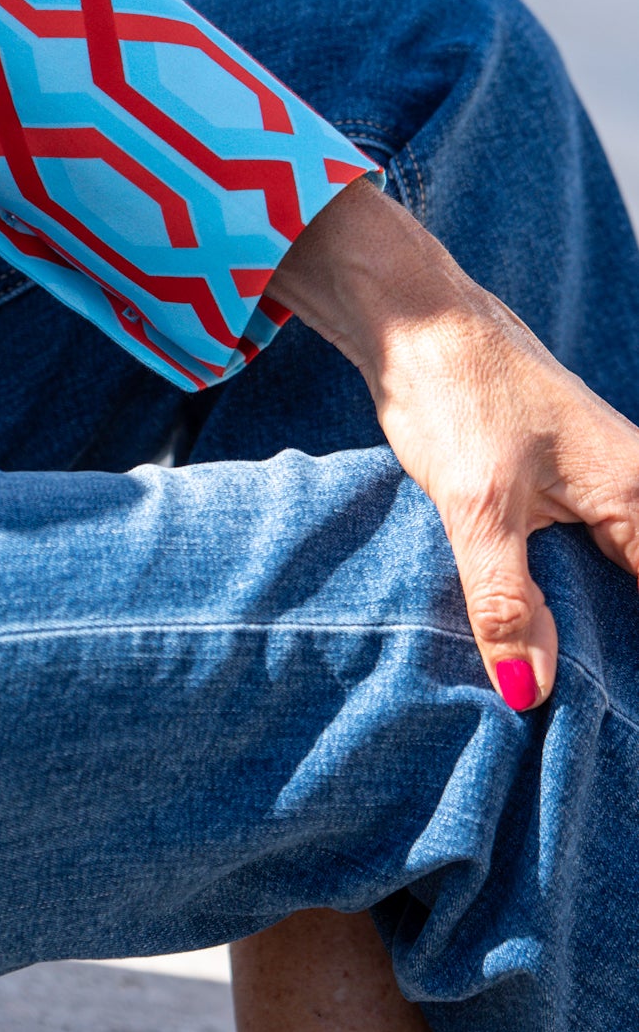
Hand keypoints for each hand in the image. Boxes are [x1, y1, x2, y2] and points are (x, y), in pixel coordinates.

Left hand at [270, 178, 638, 708]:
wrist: (415, 313)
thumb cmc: (456, 391)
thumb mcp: (476, 505)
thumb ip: (505, 600)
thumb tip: (531, 692)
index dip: (635, 665)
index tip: (617, 710)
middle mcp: (636, 490)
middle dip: (620, 649)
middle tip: (594, 718)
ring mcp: (601, 483)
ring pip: (619, 576)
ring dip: (599, 627)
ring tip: (568, 692)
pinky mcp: (560, 481)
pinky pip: (591, 555)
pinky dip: (573, 597)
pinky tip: (539, 631)